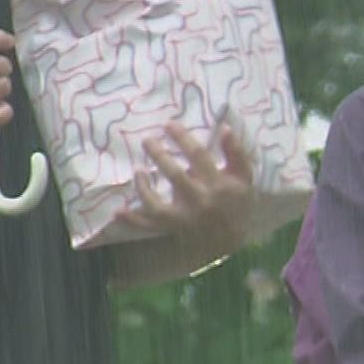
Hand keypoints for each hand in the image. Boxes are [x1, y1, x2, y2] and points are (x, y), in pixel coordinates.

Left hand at [117, 121, 254, 255]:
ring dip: (144, 188)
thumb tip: (226, 128)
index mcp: (217, 184)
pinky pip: (149, 226)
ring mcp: (183, 217)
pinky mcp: (172, 228)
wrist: (232, 239)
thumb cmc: (237, 202)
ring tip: (139, 171)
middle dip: (159, 155)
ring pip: (157, 205)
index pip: (198, 156)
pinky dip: (133, 220)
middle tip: (147, 140)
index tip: (169, 125)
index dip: (182, 138)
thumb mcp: (244, 176)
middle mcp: (199, 200)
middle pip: (175, 176)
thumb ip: (236, 152)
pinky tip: (118, 211)